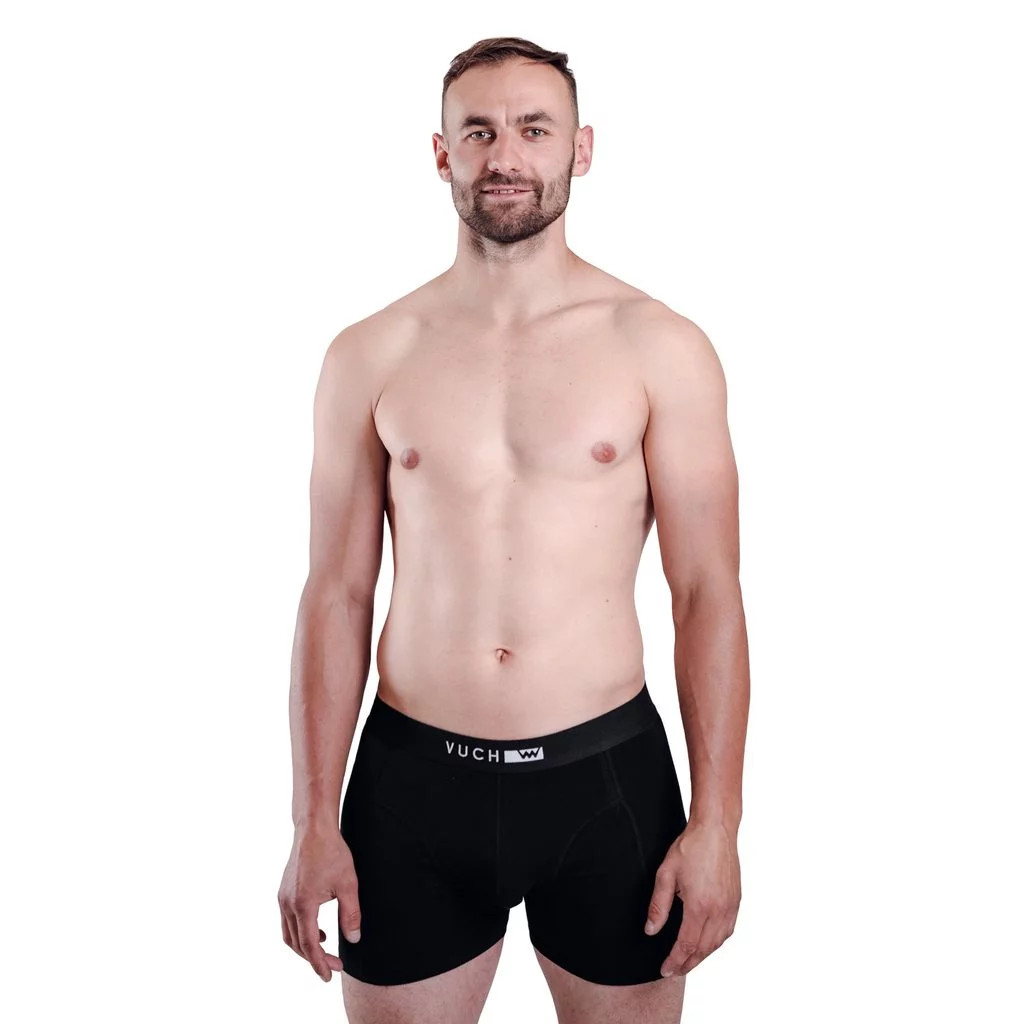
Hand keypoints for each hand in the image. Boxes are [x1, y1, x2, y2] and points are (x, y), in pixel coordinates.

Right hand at [278, 826, 361, 981]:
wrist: (314, 829)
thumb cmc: (332, 853)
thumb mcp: (348, 884)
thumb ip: (351, 914)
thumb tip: (353, 940)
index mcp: (303, 905)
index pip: (309, 946)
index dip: (320, 964)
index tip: (331, 975)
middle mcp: (288, 904)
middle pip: (296, 944)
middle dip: (314, 958)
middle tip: (333, 966)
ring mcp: (283, 898)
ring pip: (289, 934)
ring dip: (305, 946)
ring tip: (325, 949)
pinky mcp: (283, 891)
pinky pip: (288, 921)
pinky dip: (300, 931)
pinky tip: (318, 929)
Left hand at [644, 819, 740, 976]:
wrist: (715, 829)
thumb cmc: (691, 847)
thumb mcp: (666, 873)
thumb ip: (659, 905)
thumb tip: (651, 929)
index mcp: (700, 906)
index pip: (686, 945)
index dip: (674, 960)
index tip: (665, 969)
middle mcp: (718, 911)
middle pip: (703, 949)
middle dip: (687, 964)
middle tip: (674, 970)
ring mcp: (730, 907)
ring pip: (717, 943)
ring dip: (702, 956)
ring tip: (688, 961)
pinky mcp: (736, 901)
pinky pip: (727, 931)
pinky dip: (715, 943)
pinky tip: (706, 944)